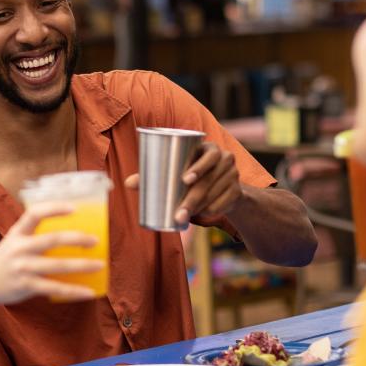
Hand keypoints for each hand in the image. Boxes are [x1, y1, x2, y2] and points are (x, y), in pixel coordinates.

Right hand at [0, 203, 102, 305]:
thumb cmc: (4, 259)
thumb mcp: (14, 241)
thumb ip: (35, 236)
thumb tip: (71, 234)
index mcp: (17, 233)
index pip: (35, 213)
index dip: (55, 208)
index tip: (74, 208)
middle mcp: (19, 248)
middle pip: (52, 239)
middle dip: (77, 238)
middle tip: (95, 240)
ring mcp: (22, 268)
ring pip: (57, 266)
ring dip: (82, 265)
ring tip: (100, 264)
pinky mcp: (25, 286)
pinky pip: (55, 289)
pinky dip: (74, 291)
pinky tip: (89, 291)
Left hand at [124, 143, 241, 228]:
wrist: (223, 187)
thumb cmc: (193, 175)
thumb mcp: (178, 172)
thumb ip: (154, 175)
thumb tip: (127, 184)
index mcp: (210, 148)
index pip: (209, 154)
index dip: (198, 166)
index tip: (184, 180)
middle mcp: (226, 159)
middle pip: (209, 180)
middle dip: (192, 198)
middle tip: (178, 214)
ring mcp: (234, 175)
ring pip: (215, 194)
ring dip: (201, 207)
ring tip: (184, 217)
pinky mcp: (238, 191)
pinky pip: (225, 203)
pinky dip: (213, 210)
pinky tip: (204, 214)